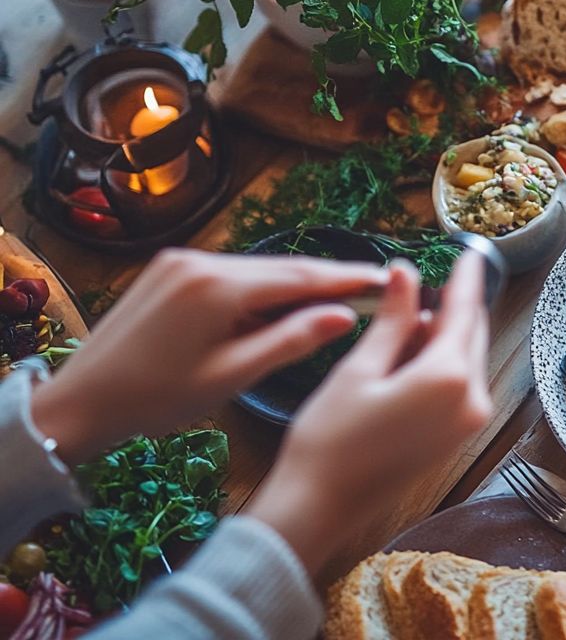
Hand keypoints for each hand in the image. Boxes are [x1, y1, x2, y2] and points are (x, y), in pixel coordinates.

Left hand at [31, 249, 386, 464]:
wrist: (80, 400)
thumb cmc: (156, 400)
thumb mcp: (231, 376)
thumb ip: (290, 340)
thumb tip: (343, 315)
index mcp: (217, 288)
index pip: (300, 276)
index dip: (347, 278)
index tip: (387, 278)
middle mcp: (201, 261)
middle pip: (281, 268)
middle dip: (327, 279)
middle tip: (374, 286)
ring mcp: (183, 260)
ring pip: (257, 270)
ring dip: (294, 286)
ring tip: (336, 302)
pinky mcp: (171, 268)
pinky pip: (232, 273)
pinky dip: (261, 289)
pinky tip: (281, 307)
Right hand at [246, 252, 492, 575]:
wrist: (320, 506)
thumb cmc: (331, 438)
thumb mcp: (360, 368)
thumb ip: (393, 319)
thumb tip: (407, 274)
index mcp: (451, 378)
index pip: (465, 311)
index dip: (466, 278)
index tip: (472, 251)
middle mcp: (472, 401)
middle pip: (471, 335)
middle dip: (450, 308)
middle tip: (418, 286)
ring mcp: (468, 424)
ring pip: (465, 359)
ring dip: (441, 337)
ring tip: (398, 325)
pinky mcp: (455, 438)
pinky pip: (458, 385)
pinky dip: (438, 364)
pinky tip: (404, 358)